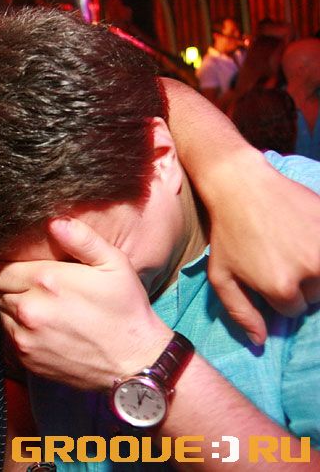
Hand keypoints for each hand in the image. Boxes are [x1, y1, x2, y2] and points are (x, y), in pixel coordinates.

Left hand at [0, 217, 171, 390]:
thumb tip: (54, 221)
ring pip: (1, 312)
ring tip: (40, 303)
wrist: (133, 363)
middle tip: (32, 284)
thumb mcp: (114, 264)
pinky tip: (44, 325)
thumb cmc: (125, 309)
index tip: (9, 263)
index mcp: (45, 281)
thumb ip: (82, 239)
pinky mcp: (26, 358)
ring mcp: (25, 337)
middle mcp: (29, 310)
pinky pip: (9, 335)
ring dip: (12, 305)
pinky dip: (19, 328)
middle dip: (8, 283)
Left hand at [205, 153, 319, 344]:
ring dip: (315, 267)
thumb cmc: (227, 234)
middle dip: (299, 282)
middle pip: (315, 295)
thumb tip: (261, 343)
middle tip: (279, 256)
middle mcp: (312, 271)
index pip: (292, 310)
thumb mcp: (221, 277)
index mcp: (281, 288)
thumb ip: (241, 313)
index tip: (266, 273)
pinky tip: (306, 236)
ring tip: (293, 245)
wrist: (243, 187)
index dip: (278, 294)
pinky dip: (319, 246)